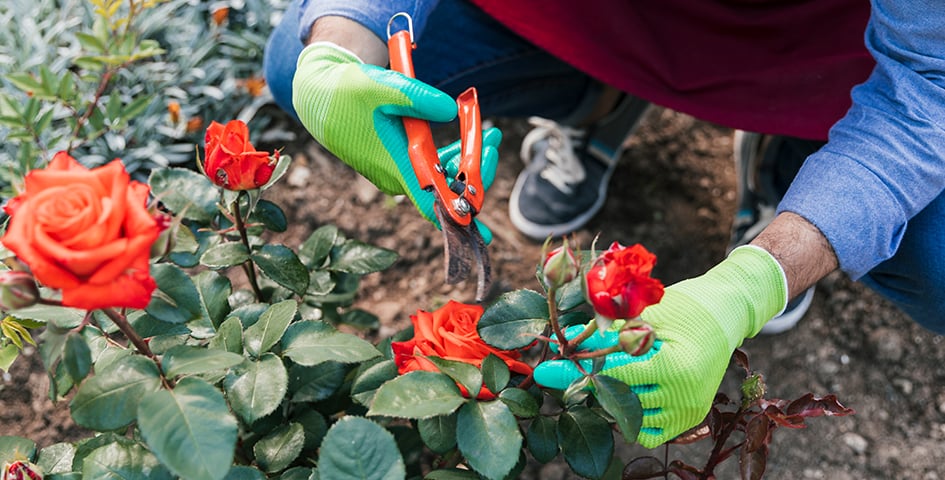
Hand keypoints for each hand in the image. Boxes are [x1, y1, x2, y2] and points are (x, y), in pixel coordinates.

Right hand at [292, 42, 500, 241]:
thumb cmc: (347, 92)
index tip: (482, 234)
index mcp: (395, 165)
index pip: (432, 203)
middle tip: (493, 141)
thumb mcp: (382, 87)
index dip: (458, 219)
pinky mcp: (396, 165)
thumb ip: (418, 98)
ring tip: (490, 134)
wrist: (320, 97)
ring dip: (465, 161)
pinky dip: (450, 158)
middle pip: (445, 189)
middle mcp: (397, 177)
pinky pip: (430, 171)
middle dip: (476, 170)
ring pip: (440, 179)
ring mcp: (396, 173)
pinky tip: (465, 140)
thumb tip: (451, 109)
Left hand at [533, 246, 787, 447]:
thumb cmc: (686, 305)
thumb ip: (609, 334)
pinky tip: (626, 394)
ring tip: (605, 376)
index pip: (615, 376)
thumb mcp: (646, 315)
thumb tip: (567, 344)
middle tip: (568, 373)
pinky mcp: (692, 417)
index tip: (548, 371)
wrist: (727, 311)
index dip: (578, 371)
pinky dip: (633, 419)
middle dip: (591, 385)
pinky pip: (651, 433)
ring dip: (612, 401)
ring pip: (631, 419)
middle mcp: (684, 395)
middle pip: (620, 400)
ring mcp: (690, 410)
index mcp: (674, 367)